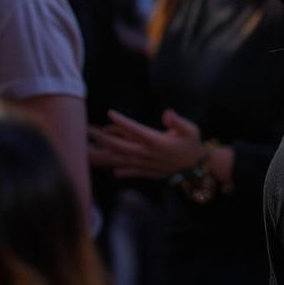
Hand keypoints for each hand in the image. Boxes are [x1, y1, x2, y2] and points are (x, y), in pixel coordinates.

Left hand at [87, 108, 203, 178]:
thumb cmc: (193, 144)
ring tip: (88, 153)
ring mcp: (145, 164)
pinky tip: (111, 169)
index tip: (110, 113)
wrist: (196, 167)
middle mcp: (147, 154)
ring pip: (120, 160)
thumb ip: (177, 121)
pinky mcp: (146, 172)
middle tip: (87, 131)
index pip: (135, 130)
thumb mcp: (191, 129)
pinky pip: (129, 171)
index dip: (122, 121)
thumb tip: (167, 113)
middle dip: (102, 139)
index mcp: (156, 141)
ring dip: (103, 156)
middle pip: (120, 146)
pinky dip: (119, 170)